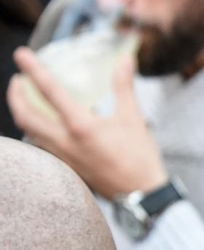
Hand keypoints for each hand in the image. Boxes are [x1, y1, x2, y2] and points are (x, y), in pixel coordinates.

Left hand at [6, 48, 166, 199]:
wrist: (141, 195)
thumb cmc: (139, 158)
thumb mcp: (134, 119)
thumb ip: (124, 87)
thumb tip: (125, 60)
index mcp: (81, 126)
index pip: (49, 91)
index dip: (33, 69)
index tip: (21, 54)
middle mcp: (65, 141)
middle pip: (25, 115)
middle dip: (15, 95)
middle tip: (18, 81)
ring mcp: (63, 155)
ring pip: (29, 131)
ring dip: (22, 112)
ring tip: (26, 100)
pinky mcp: (66, 165)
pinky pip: (40, 144)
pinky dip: (35, 129)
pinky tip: (44, 124)